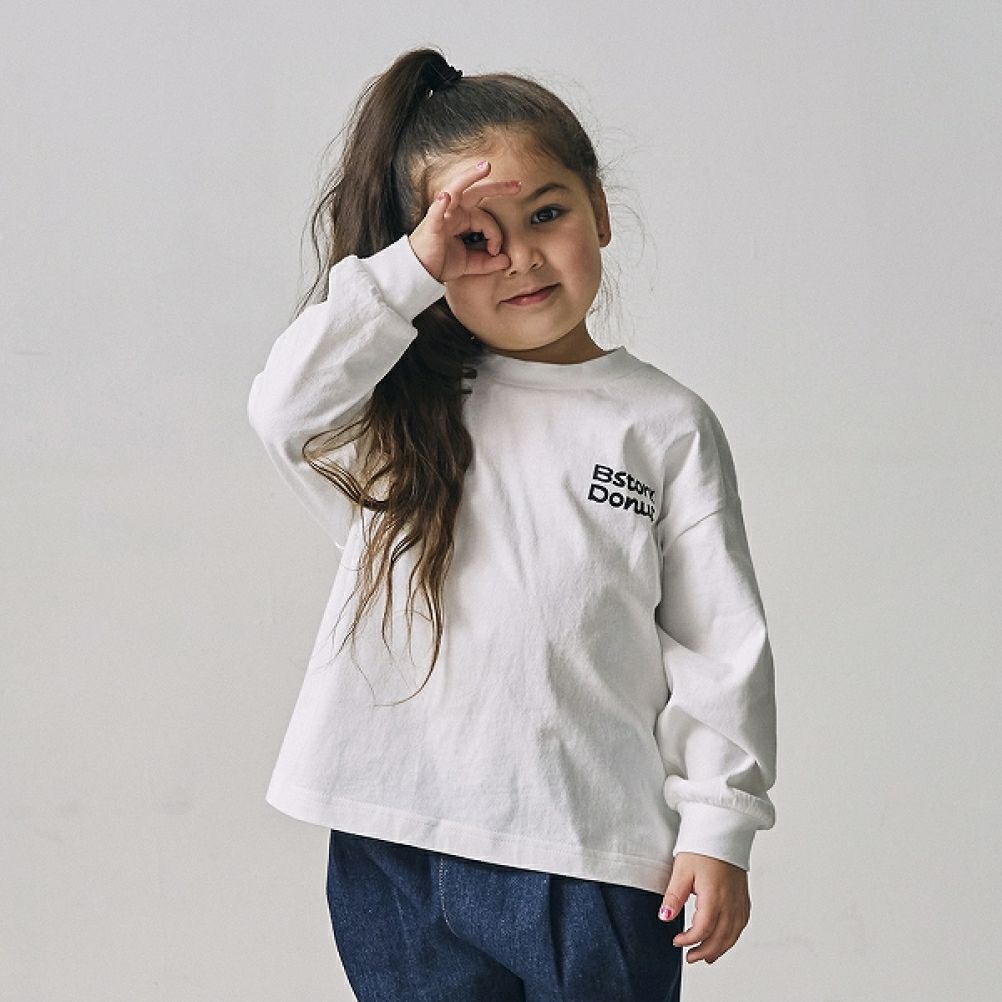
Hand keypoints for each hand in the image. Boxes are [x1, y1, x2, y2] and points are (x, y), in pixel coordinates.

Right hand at [409, 160, 520, 282]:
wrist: (418, 272)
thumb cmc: (440, 263)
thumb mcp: (469, 263)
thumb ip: (487, 262)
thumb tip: (506, 261)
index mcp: (463, 219)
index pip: (486, 219)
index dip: (496, 235)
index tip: (496, 252)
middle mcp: (453, 212)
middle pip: (476, 193)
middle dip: (497, 187)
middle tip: (517, 185)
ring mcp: (442, 216)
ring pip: (456, 190)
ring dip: (470, 177)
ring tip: (485, 167)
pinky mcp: (431, 226)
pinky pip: (436, 213)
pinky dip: (440, 205)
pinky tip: (445, 197)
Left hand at [659, 852, 750, 964]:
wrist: (722, 830)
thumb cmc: (701, 847)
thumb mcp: (682, 870)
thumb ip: (674, 896)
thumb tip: (664, 917)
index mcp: (714, 897)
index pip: (703, 929)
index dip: (689, 940)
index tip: (676, 942)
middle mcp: (731, 902)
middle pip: (721, 937)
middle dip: (705, 951)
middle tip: (690, 958)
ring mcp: (739, 900)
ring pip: (733, 934)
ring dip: (720, 948)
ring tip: (707, 956)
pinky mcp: (744, 896)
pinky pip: (742, 923)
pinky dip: (733, 935)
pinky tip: (725, 938)